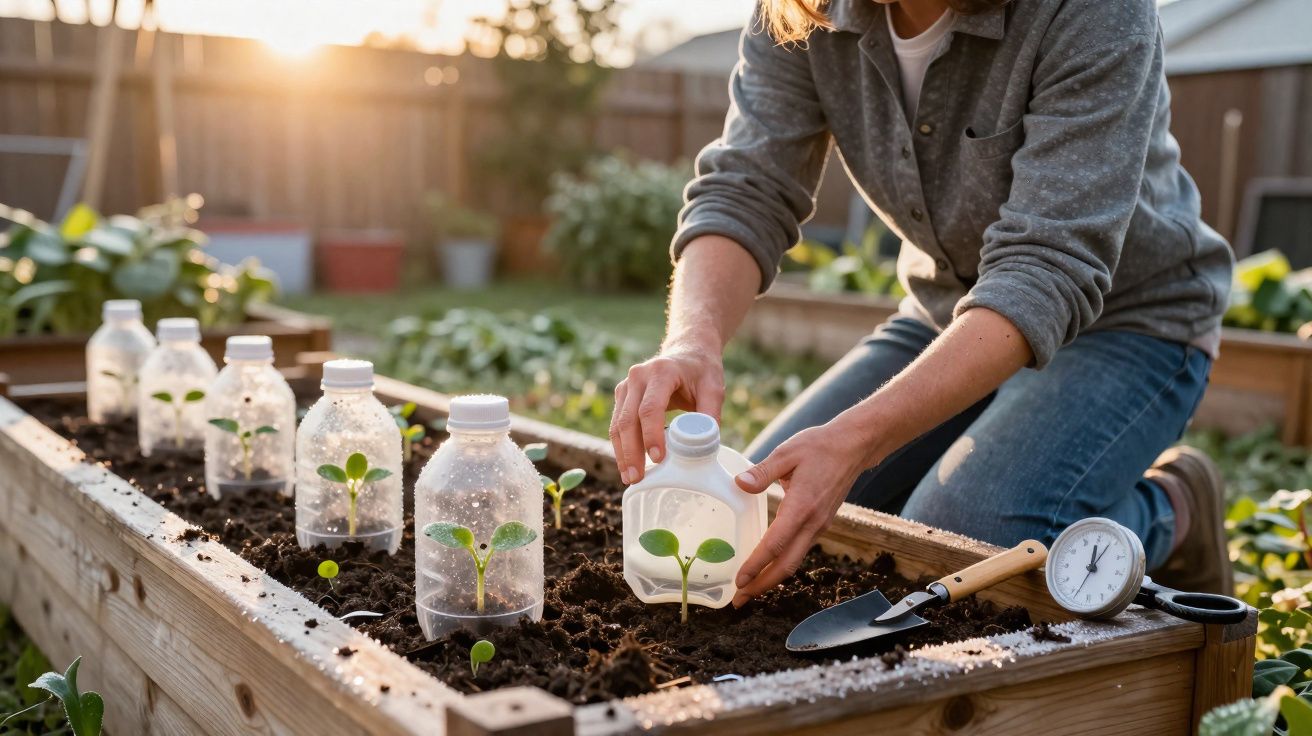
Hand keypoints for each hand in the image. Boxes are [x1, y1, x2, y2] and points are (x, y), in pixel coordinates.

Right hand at [610, 340, 724, 484]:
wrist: (687, 351)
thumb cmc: (701, 371)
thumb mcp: (713, 388)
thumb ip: (710, 414)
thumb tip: (705, 445)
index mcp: (661, 372)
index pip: (650, 408)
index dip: (651, 435)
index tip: (658, 459)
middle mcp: (638, 377)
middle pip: (628, 419)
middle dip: (631, 452)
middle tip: (637, 478)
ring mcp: (626, 385)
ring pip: (617, 424)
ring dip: (621, 453)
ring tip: (630, 477)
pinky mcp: (622, 395)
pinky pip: (617, 424)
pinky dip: (621, 446)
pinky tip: (628, 464)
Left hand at [730, 418, 882, 606]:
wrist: (854, 446)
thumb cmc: (820, 446)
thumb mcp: (787, 453)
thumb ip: (762, 472)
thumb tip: (739, 484)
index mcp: (801, 507)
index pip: (775, 544)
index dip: (756, 566)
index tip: (738, 581)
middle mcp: (812, 523)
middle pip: (786, 565)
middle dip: (762, 585)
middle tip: (739, 600)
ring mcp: (819, 525)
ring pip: (794, 561)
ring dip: (771, 578)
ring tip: (749, 589)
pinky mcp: (821, 523)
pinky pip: (799, 550)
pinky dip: (782, 564)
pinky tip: (768, 565)